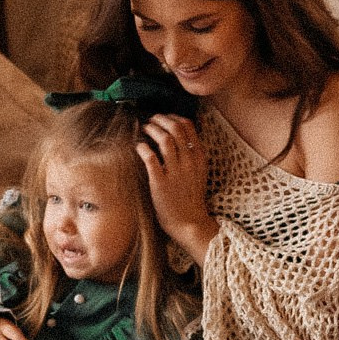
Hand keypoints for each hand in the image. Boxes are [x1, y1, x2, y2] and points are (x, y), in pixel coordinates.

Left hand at [136, 111, 215, 259]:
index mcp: (199, 157)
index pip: (189, 126)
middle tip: (151, 120)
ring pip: (164, 139)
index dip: (173, 117)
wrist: (189, 222)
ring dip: (151, 129)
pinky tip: (139, 146)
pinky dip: (143, 147)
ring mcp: (175, 171)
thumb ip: (191, 154)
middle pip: (176, 128)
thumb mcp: (198, 172)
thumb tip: (178, 135)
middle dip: (160, 119)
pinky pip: (150, 157)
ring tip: (144, 129)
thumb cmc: (190, 197)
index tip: (164, 118)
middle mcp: (189, 161)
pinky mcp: (161, 182)